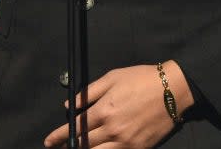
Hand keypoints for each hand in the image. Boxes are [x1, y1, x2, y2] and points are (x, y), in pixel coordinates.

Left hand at [44, 61, 192, 147]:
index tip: (49, 141)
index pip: (76, 127)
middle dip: (68, 146)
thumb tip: (70, 104)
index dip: (59, 135)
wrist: (172, 90)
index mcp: (105, 110)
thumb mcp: (112, 78)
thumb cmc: (141, 79)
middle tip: (57, 148)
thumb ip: (88, 92)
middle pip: (84, 144)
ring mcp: (126, 143)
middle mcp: (113, 130)